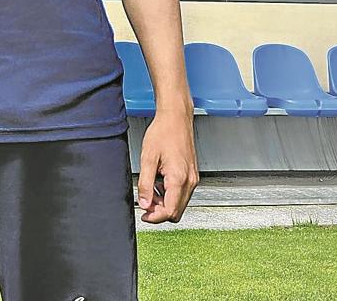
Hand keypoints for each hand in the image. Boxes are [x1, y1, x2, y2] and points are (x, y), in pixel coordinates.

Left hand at [137, 109, 198, 223]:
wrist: (176, 118)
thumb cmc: (163, 132)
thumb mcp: (148, 158)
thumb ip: (145, 183)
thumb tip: (144, 203)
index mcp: (179, 178)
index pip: (170, 211)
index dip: (155, 217)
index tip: (144, 215)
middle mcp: (190, 181)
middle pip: (177, 211)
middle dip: (160, 211)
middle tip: (145, 201)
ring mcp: (193, 178)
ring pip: (179, 203)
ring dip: (164, 202)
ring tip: (151, 188)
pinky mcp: (192, 174)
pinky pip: (182, 193)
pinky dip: (170, 194)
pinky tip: (159, 182)